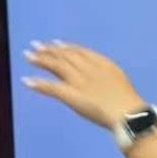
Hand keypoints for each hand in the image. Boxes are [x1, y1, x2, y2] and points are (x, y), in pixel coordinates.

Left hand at [23, 41, 148, 128]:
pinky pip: (52, 88)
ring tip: (28, 56)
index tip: (56, 44)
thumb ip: (107, 77)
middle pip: (66, 56)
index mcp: (103, 64)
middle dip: (50, 50)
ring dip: (41, 60)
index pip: (80, 52)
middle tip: (36, 46)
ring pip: (57, 66)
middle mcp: (89, 69)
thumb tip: (99, 79)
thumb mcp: (120, 82)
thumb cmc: (129, 103)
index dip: (66, 47)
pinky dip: (39, 84)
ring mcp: (80, 82)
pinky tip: (27, 80)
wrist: (128, 113)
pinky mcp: (72, 95)